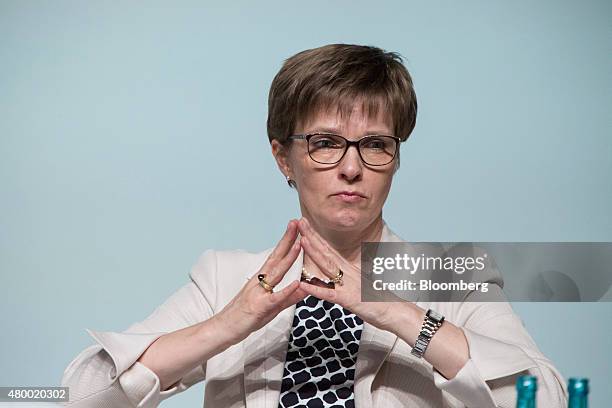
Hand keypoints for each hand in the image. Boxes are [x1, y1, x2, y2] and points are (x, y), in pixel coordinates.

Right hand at [215, 219, 307, 343]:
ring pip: (277, 273)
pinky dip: (286, 290)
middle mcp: (260, 281)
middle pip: (276, 257)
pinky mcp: (260, 307)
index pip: (276, 256)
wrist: (223, 329)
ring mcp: (259, 292)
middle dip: (288, 240)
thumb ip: (288, 297)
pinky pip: (275, 297)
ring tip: (300, 244)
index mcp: (262, 279)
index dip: (286, 241)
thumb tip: (305, 288)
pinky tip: (297, 283)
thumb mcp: (270, 306)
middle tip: (297, 223)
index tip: (295, 227)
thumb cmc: (246, 317)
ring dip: (289, 258)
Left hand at [296, 217, 404, 332]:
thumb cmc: (381, 301)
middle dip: (312, 236)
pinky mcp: (349, 300)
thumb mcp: (363, 286)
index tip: (307, 225)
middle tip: (300, 221)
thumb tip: (343, 272)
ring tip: (302, 240)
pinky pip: (330, 294)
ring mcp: (348, 285)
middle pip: (327, 252)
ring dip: (314, 253)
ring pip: (328, 266)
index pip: (331, 250)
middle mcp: (348, 273)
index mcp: (350, 270)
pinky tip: (303, 284)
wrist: (398, 312)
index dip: (318, 237)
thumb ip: (352, 278)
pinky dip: (316, 289)